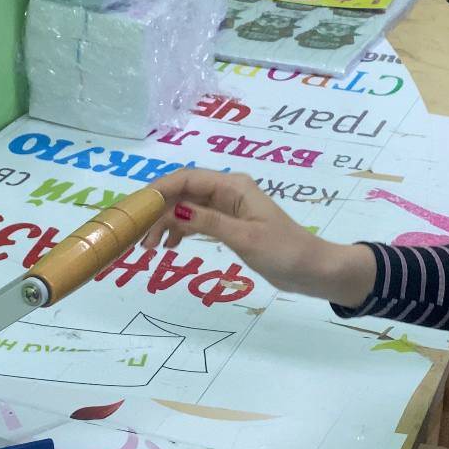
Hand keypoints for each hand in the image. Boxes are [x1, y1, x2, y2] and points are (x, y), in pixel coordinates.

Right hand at [142, 169, 375, 304]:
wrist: (312, 269)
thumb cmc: (283, 251)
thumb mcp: (244, 238)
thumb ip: (208, 223)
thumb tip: (174, 210)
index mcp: (232, 186)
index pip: (186, 179)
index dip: (158, 190)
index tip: (135, 210)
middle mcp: (227, 191)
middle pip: (182, 192)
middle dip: (157, 211)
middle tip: (138, 238)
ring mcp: (228, 207)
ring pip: (186, 208)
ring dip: (166, 224)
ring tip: (149, 249)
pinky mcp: (230, 224)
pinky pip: (197, 221)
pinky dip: (180, 231)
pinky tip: (168, 248)